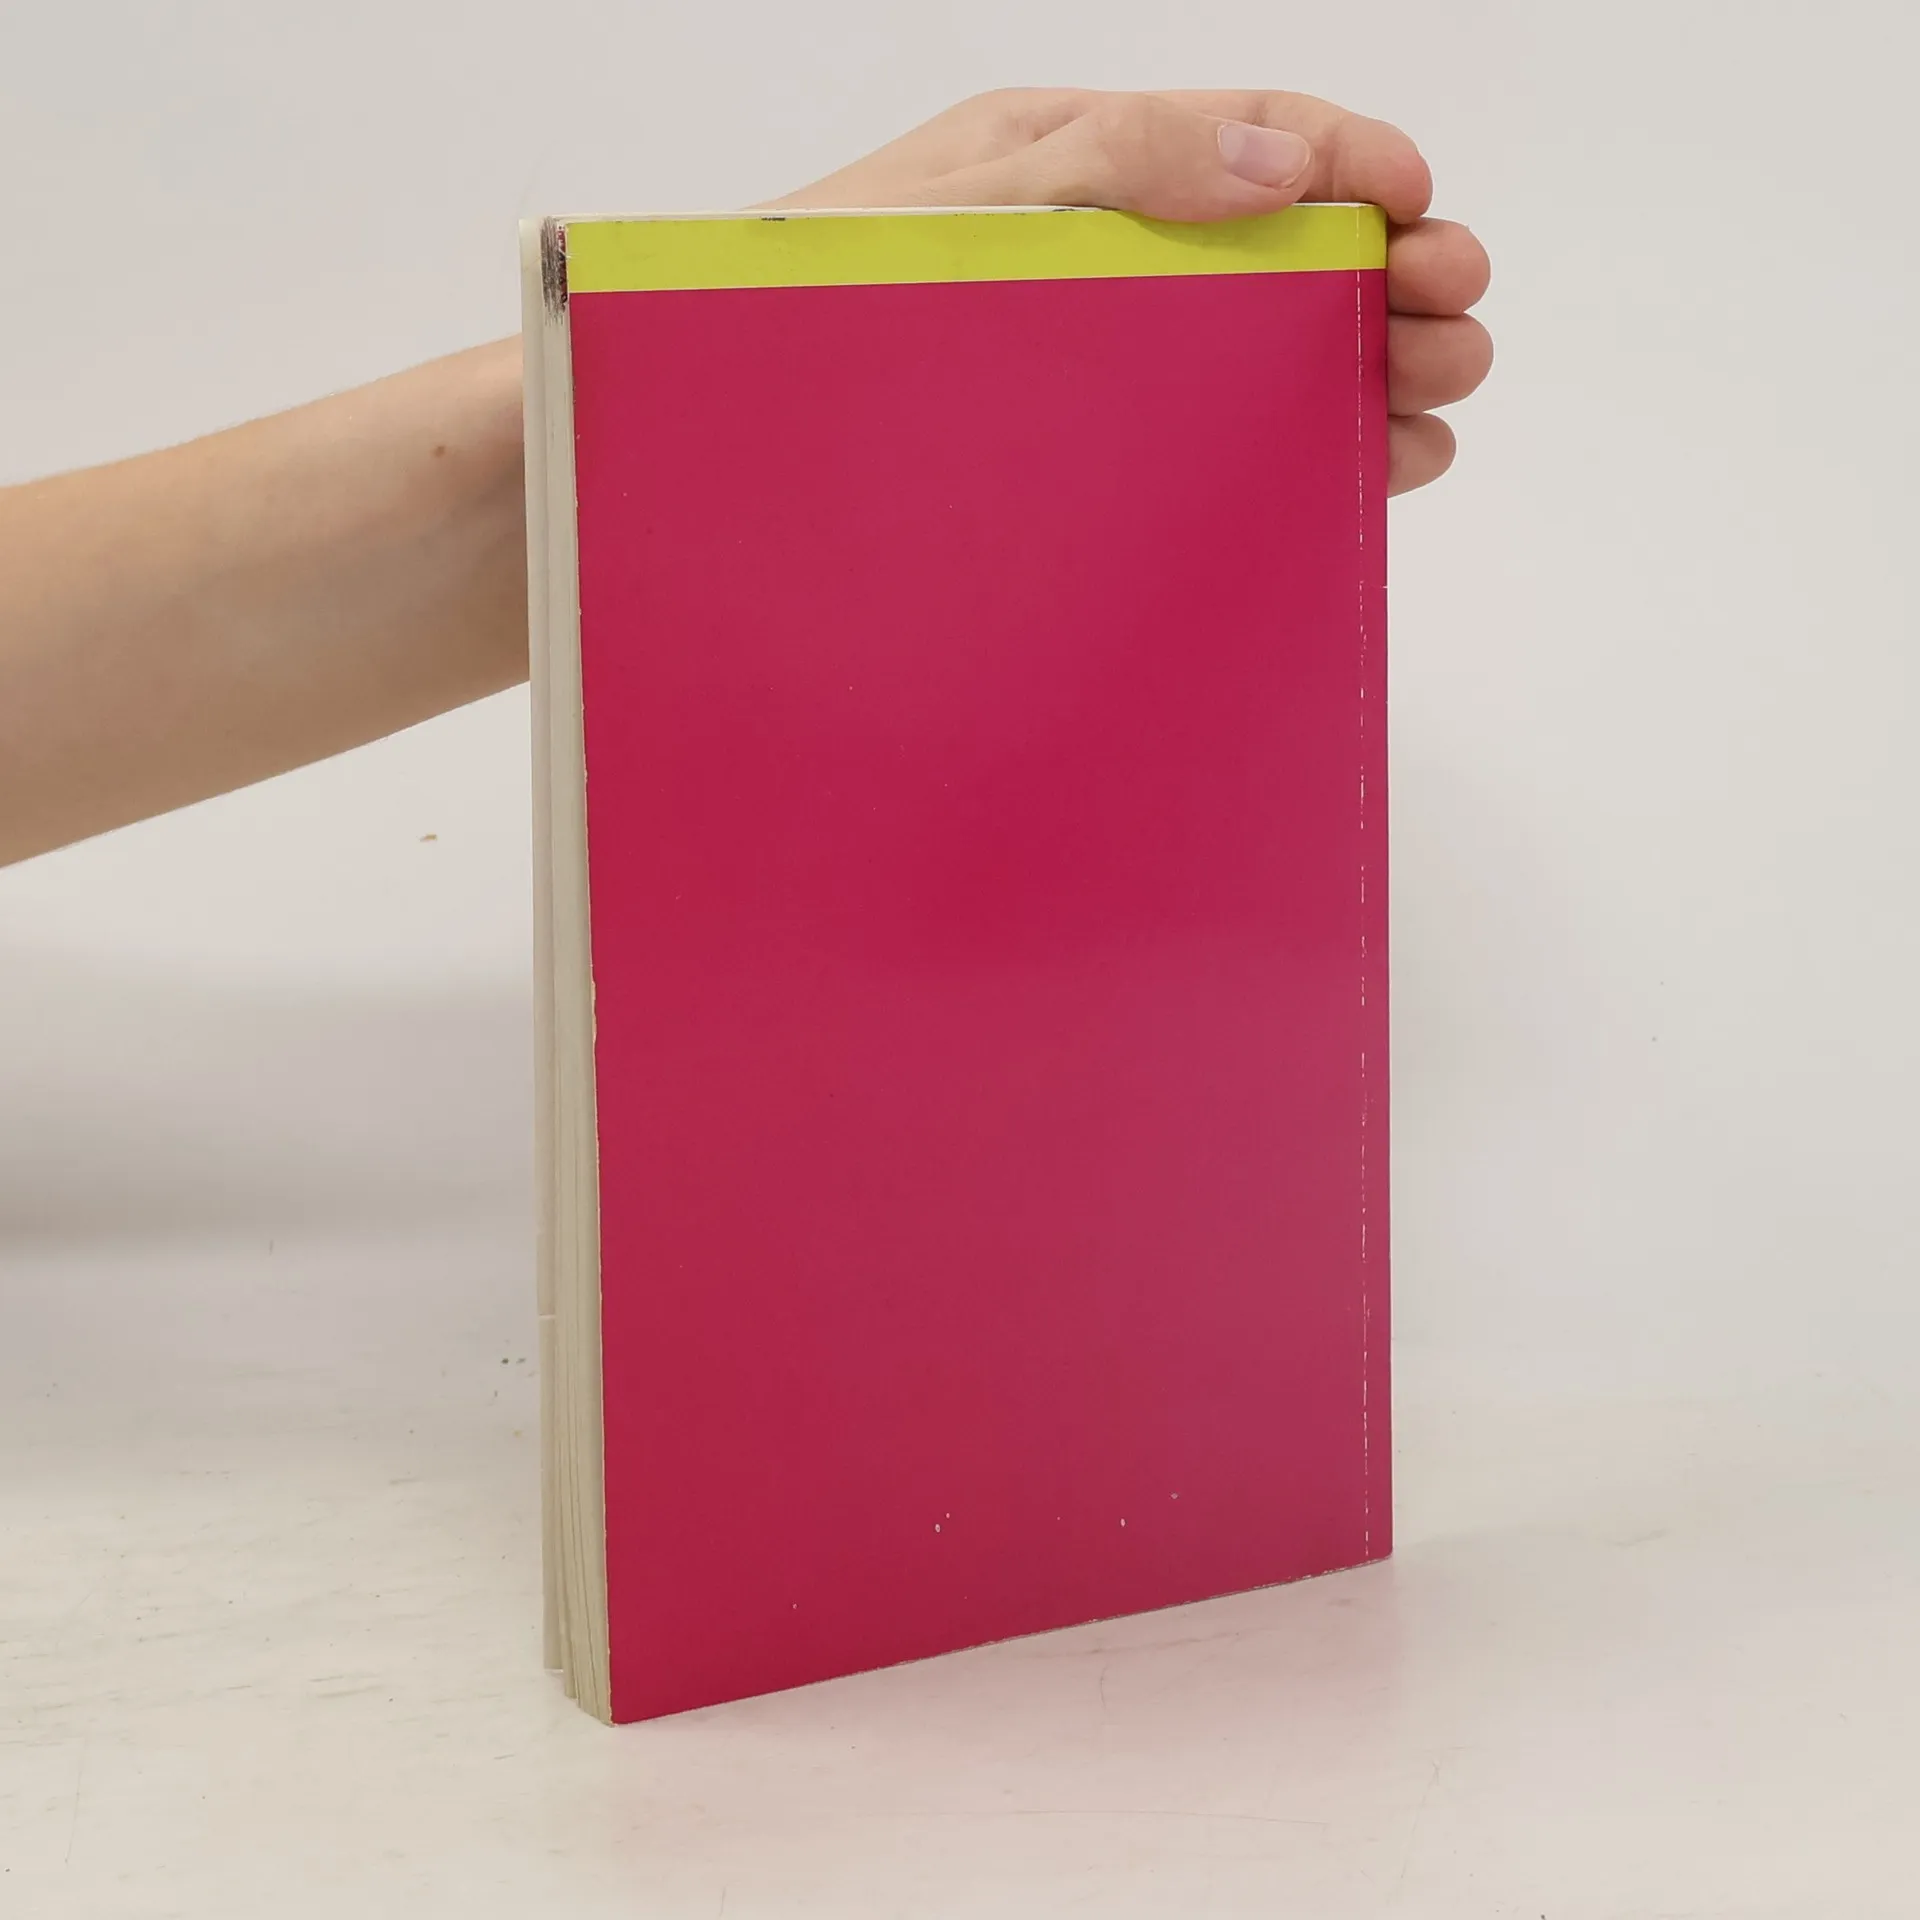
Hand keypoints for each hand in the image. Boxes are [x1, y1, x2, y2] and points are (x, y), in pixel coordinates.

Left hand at [773, 90, 1490, 495]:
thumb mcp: (970, 202)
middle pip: (1285, 254)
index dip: (1353, 161)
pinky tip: (1368, 466)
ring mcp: (1107, 367)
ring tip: (1435, 402)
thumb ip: (1123, 163)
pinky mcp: (1097, 462)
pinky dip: (1308, 452)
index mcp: (1076, 168)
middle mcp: (1107, 264)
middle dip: (1388, 279)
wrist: (721, 450)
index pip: (1246, 140)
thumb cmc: (818, 308)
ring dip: (1368, 371)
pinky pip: (1223, 447)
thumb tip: (1289, 163)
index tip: (1422, 206)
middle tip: (1456, 325)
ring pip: (1270, 356)